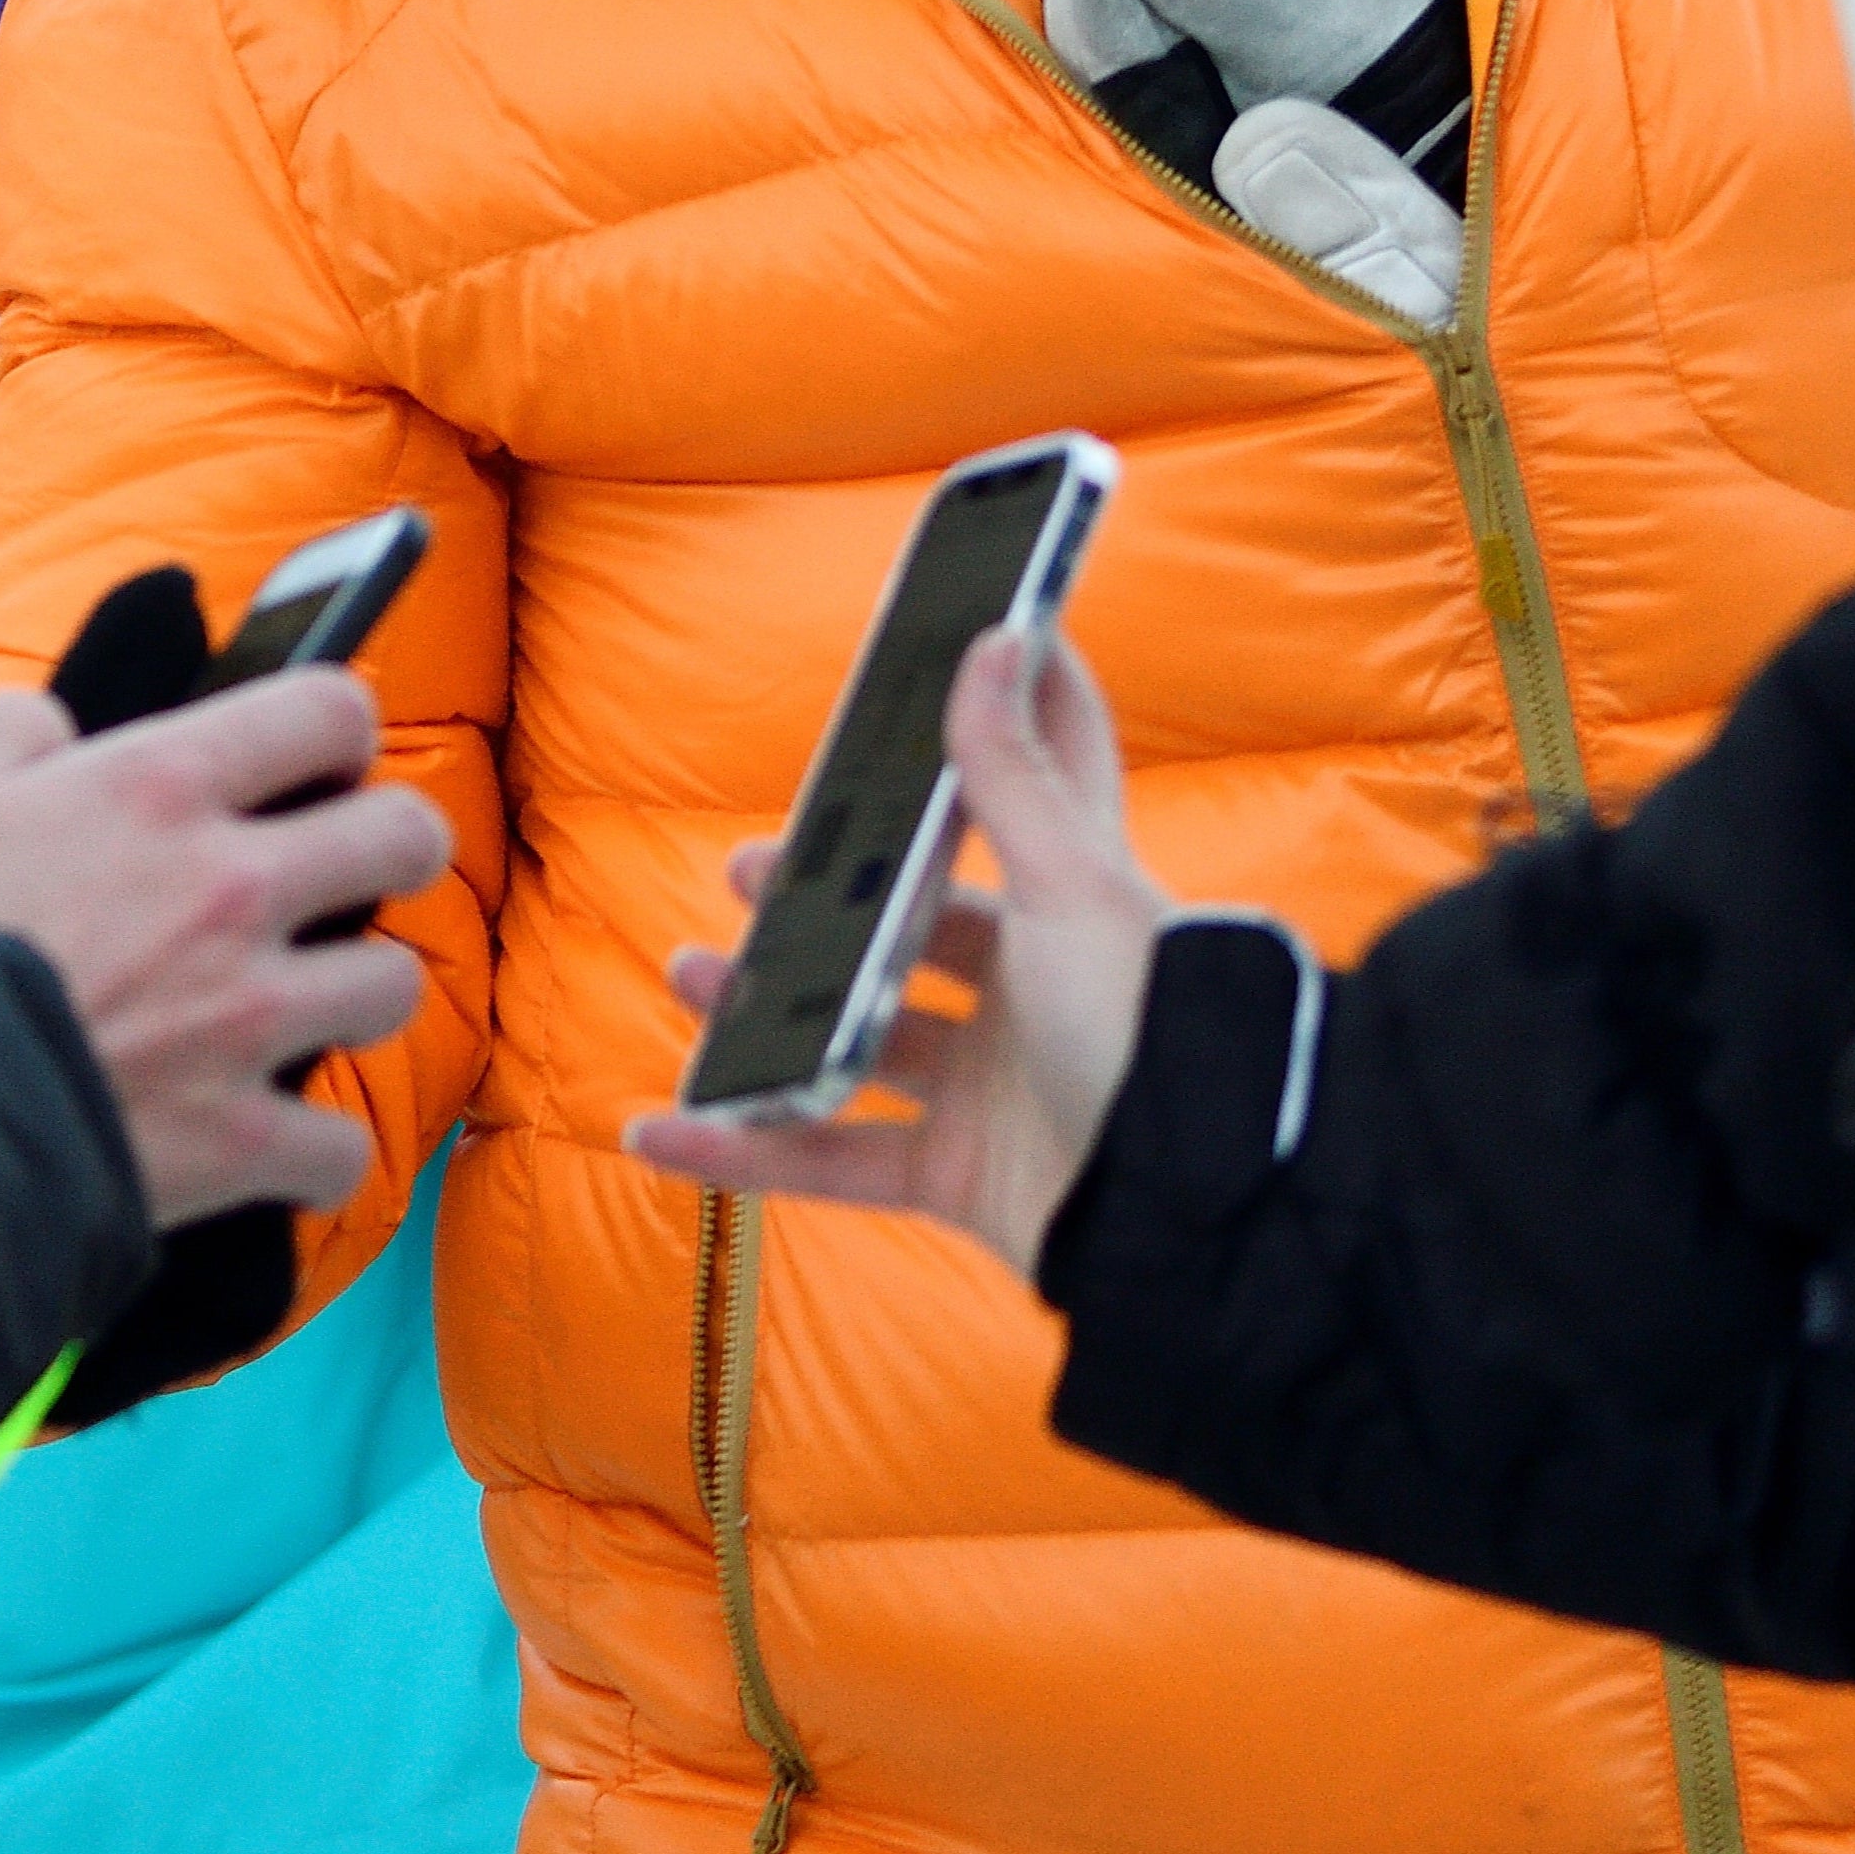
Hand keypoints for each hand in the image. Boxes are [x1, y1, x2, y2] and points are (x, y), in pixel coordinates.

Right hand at [0, 670, 443, 1230]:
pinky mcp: (243, 1139)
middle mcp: (232, 891)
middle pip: (406, 836)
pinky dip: (315, 1150)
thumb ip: (7, 729)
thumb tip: (55, 731)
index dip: (332, 724)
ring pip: (394, 983)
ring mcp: (249, 1018)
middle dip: (390, 843)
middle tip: (343, 866)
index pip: (324, 708)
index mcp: (159, 789)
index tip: (314, 755)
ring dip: (356, 992)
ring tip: (307, 1002)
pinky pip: (341, 1146)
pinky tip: (276, 1140)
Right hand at [627, 626, 1168, 1280]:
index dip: (999, 721)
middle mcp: (1027, 990)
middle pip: (904, 928)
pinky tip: (659, 1131)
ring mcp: (990, 1086)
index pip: (1031, 789)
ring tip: (690, 977)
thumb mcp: (1069, 887)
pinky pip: (831, 1161)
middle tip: (747, 872)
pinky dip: (743, 1150)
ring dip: (760, 1014)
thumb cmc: (1144, 1029)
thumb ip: (1011, 775)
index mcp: (1065, 905)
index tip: (955, 648)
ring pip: (851, 1038)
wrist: (1195, 1218)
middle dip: (818, 901)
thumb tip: (999, 635)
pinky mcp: (959, 1176)